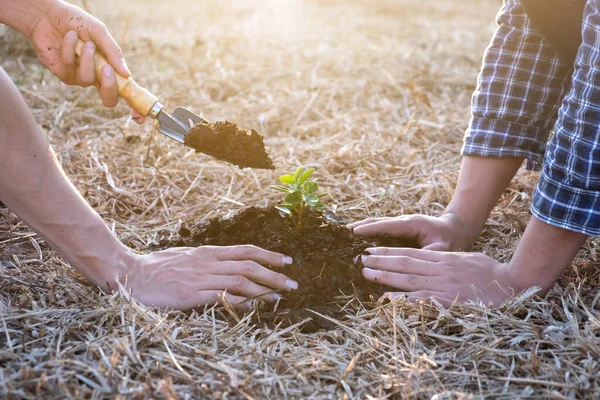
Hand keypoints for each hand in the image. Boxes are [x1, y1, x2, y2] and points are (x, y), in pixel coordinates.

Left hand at [27, 0, 144, 122]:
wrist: (48, 14)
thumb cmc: (77, 22)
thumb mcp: (100, 32)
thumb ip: (114, 53)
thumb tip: (127, 75)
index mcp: (111, 68)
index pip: (125, 92)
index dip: (134, 107)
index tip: (140, 116)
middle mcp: (97, 77)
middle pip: (109, 99)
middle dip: (109, 87)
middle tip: (108, 69)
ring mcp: (79, 77)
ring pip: (87, 81)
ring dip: (88, 60)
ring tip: (87, 43)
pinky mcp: (62, 74)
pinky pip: (70, 69)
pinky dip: (70, 51)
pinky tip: (70, 37)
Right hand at [121, 245, 298, 310]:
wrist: (133, 274)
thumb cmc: (159, 266)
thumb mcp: (188, 256)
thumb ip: (210, 261)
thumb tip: (230, 266)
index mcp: (209, 252)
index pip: (246, 251)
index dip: (269, 255)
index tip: (287, 261)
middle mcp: (209, 262)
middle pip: (249, 266)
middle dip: (274, 274)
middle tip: (293, 283)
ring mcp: (200, 278)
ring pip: (240, 281)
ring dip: (263, 289)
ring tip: (280, 296)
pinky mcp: (191, 294)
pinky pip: (221, 297)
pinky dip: (240, 301)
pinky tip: (254, 305)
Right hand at [349, 212, 471, 250]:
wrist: (455, 230)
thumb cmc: (450, 240)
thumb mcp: (444, 248)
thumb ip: (431, 254)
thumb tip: (419, 262)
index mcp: (411, 224)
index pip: (386, 225)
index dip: (369, 229)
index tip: (353, 232)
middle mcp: (401, 221)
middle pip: (375, 222)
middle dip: (358, 227)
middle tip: (339, 233)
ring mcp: (397, 223)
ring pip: (374, 223)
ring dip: (358, 228)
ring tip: (341, 234)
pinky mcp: (396, 229)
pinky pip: (377, 228)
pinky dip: (365, 231)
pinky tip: (353, 237)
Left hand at [360, 247, 517, 306]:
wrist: (512, 283)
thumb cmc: (490, 272)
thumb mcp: (466, 258)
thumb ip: (446, 259)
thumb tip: (433, 259)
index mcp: (443, 258)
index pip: (409, 253)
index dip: (388, 252)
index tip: (370, 250)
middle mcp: (439, 269)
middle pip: (403, 263)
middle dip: (379, 261)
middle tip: (358, 259)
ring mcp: (442, 284)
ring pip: (407, 279)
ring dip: (385, 276)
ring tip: (365, 273)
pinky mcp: (448, 300)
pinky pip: (420, 300)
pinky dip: (402, 300)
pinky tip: (386, 300)